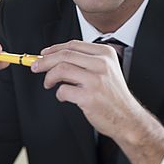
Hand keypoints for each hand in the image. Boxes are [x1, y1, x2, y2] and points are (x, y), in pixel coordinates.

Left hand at [31, 40, 163, 163]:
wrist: (127, 119)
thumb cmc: (113, 97)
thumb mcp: (106, 71)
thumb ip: (85, 62)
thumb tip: (55, 58)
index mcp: (105, 54)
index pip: (74, 45)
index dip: (54, 49)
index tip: (43, 54)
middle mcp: (102, 64)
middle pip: (64, 55)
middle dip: (45, 61)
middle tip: (35, 67)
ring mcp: (96, 80)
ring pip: (61, 69)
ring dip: (49, 77)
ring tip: (48, 84)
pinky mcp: (89, 97)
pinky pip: (63, 90)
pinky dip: (59, 94)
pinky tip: (63, 97)